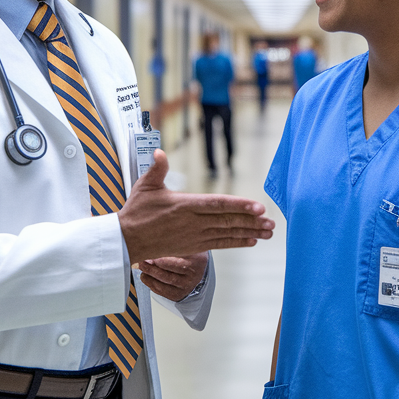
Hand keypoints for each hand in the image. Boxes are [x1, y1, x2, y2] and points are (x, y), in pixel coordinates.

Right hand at [119, 150, 273, 262]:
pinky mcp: (193, 246)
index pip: (217, 204)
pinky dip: (236, 242)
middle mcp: (193, 222)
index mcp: (184, 204)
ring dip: (249, 233)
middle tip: (271, 221)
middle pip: (228, 221)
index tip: (257, 207)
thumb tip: (160, 152)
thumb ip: (157, 169)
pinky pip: (220, 244)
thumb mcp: (145, 186)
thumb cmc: (136, 212)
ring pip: (227, 233)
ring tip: (268, 232)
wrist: (127, 241)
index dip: (239, 206)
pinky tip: (251, 241)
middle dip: (252, 221)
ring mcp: (194, 236)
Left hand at [137, 251, 207, 300]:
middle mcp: (193, 277)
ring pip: (165, 285)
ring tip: (142, 268)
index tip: (149, 255)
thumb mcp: (186, 244)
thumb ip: (172, 244)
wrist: (198, 266)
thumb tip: (153, 243)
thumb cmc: (189, 252)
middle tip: (142, 262)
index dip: (161, 261)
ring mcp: (186, 287)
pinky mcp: (178, 294)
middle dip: (152, 269)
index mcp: (197, 262)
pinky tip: (145, 277)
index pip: (177, 263)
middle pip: (169, 276)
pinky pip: (163, 292)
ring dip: (150, 277)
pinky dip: (152, 285)